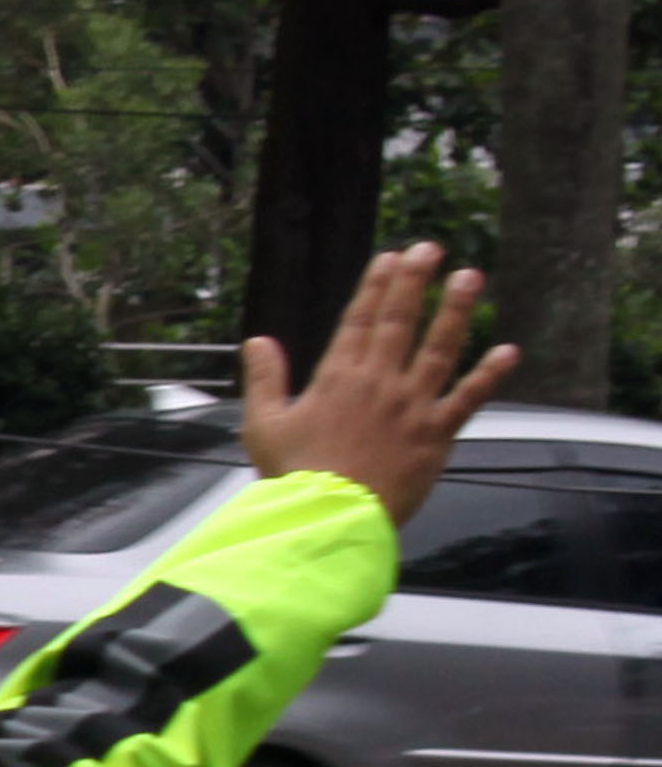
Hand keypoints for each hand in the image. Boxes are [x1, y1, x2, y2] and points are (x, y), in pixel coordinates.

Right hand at [245, 241, 521, 526]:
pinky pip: (468, 398)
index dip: (376, 286)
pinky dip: (489, 375)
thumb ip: (265, 380)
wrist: (328, 518)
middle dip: (415, 281)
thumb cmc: (294, 478)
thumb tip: (258, 342)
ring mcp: (411, 405)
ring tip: (469, 277)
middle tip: (430, 248)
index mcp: (337, 379)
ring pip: (439, 347)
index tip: (390, 258)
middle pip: (400, 322)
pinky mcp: (436, 433)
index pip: (360, 321)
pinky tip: (508, 351)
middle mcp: (379, 383)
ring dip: (456, 310)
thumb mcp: (263, 426)